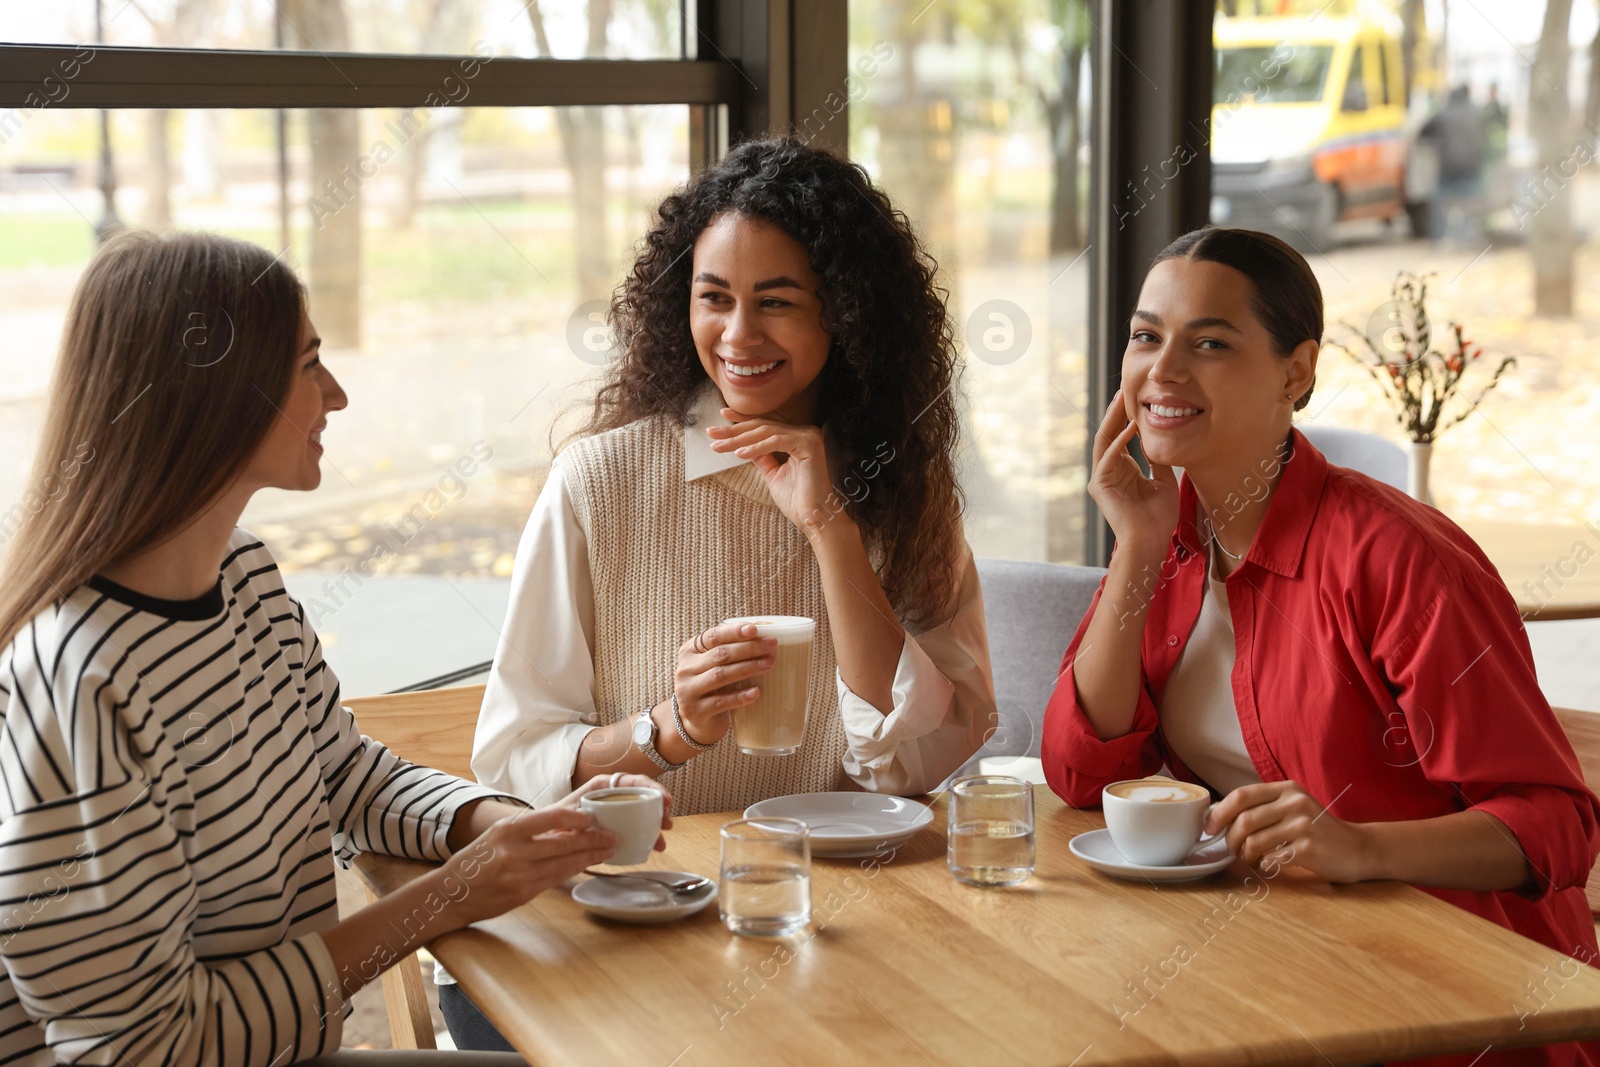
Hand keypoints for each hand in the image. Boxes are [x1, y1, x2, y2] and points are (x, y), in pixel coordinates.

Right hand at [436, 806, 617, 929]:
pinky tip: (585, 865)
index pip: (552, 816)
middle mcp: (514, 850)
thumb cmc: (479, 858)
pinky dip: (573, 871)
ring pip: (564, 864)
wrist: (451, 892)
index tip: (593, 819)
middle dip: (593, 840)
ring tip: (608, 851)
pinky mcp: (523, 894)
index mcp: (508, 828)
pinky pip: (555, 879)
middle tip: (613, 837)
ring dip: (589, 857)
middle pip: (564, 843)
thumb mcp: (500, 833)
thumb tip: (570, 820)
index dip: (577, 817)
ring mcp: (519, 874)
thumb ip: (532, 827)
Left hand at [560, 774, 674, 852]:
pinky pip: (635, 829)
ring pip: (642, 814)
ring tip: (661, 842)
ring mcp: (615, 813)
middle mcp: (612, 797)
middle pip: (642, 797)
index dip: (652, 787)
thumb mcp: (566, 817)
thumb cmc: (554, 821)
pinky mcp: (615, 828)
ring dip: (655, 826)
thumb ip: (581, 821)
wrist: (545, 838)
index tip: (666, 800)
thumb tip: (604, 832)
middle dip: (659, 809)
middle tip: (668, 824)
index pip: (632, 780)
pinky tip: (652, 847)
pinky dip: (646, 837)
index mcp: (602, 787)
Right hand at [671, 621, 777, 745]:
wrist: (697, 722)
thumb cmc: (712, 687)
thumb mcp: (713, 666)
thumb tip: (763, 638)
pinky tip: (756, 692)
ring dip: (748, 668)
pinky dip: (740, 696)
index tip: (754, 629)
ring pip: (721, 675)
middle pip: (720, 654)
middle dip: (749, 648)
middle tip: (772, 645)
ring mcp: (688, 691)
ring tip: (769, 664)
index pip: (712, 636)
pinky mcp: (696, 711)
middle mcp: (685, 669)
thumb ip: (728, 652)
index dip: (733, 632)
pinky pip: (721, 702)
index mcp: (689, 651)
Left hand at [706, 409, 838, 536]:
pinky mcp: (809, 445)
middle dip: (734, 429)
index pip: (765, 425)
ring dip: (739, 438)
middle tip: (711, 431)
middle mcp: (804, 432)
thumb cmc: (797, 500)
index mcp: (796, 437)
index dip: (742, 420)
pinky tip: (739, 453)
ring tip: (719, 445)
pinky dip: (756, 448)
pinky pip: (776, 442)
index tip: (721, 416)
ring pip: (766, 432)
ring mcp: (808, 437)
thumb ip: (761, 457)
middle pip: (763, 426)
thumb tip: (743, 446)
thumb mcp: (772, 474)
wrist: (814, 518)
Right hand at [1089, 389, 1178, 560]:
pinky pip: (1108, 458)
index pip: (1122, 439)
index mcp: (1122, 472)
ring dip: (1113, 420)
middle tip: (1124, 390)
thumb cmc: (1158, 519)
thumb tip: (1157, 441)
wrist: (1151, 543)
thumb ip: (1158, 462)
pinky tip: (1130, 427)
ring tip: (1122, 400)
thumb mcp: (1164, 483)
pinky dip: (1119, 442)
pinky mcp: (1100, 486)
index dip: (1128, 419)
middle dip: (1116, 412)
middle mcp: (1109, 472)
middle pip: (1110, 435)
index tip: (1138, 400)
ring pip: (1105, 441)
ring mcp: (1102, 479)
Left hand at [1205, 780, 1374, 882]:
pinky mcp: (1310, 849)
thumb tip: (1219, 817)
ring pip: (1254, 842)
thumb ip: (1264, 807)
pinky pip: (1271, 860)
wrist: (1359, 849)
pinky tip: (1269, 866)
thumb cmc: (1318, 830)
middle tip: (1233, 852)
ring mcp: (1303, 825)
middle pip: (1244, 821)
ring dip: (1245, 857)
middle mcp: (1295, 802)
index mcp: (1286, 789)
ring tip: (1251, 860)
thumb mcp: (1294, 807)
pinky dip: (1263, 866)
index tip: (1209, 828)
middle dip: (1230, 840)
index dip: (1219, 812)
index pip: (1242, 795)